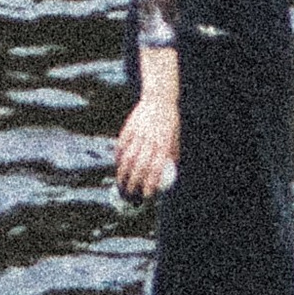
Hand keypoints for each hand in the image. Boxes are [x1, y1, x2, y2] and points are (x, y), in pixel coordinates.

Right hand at [115, 64, 179, 197]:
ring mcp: (138, 134)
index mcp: (163, 145)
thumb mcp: (175, 137)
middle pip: (139, 166)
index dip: (150, 183)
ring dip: (123, 172)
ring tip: (120, 182)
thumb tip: (171, 171)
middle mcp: (150, 141)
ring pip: (128, 157)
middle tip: (131, 193)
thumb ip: (172, 154)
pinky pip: (122, 145)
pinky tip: (117, 164)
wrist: (159, 99)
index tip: (147, 195)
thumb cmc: (170, 120)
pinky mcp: (129, 128)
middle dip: (134, 182)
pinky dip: (119, 156)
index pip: (156, 169)